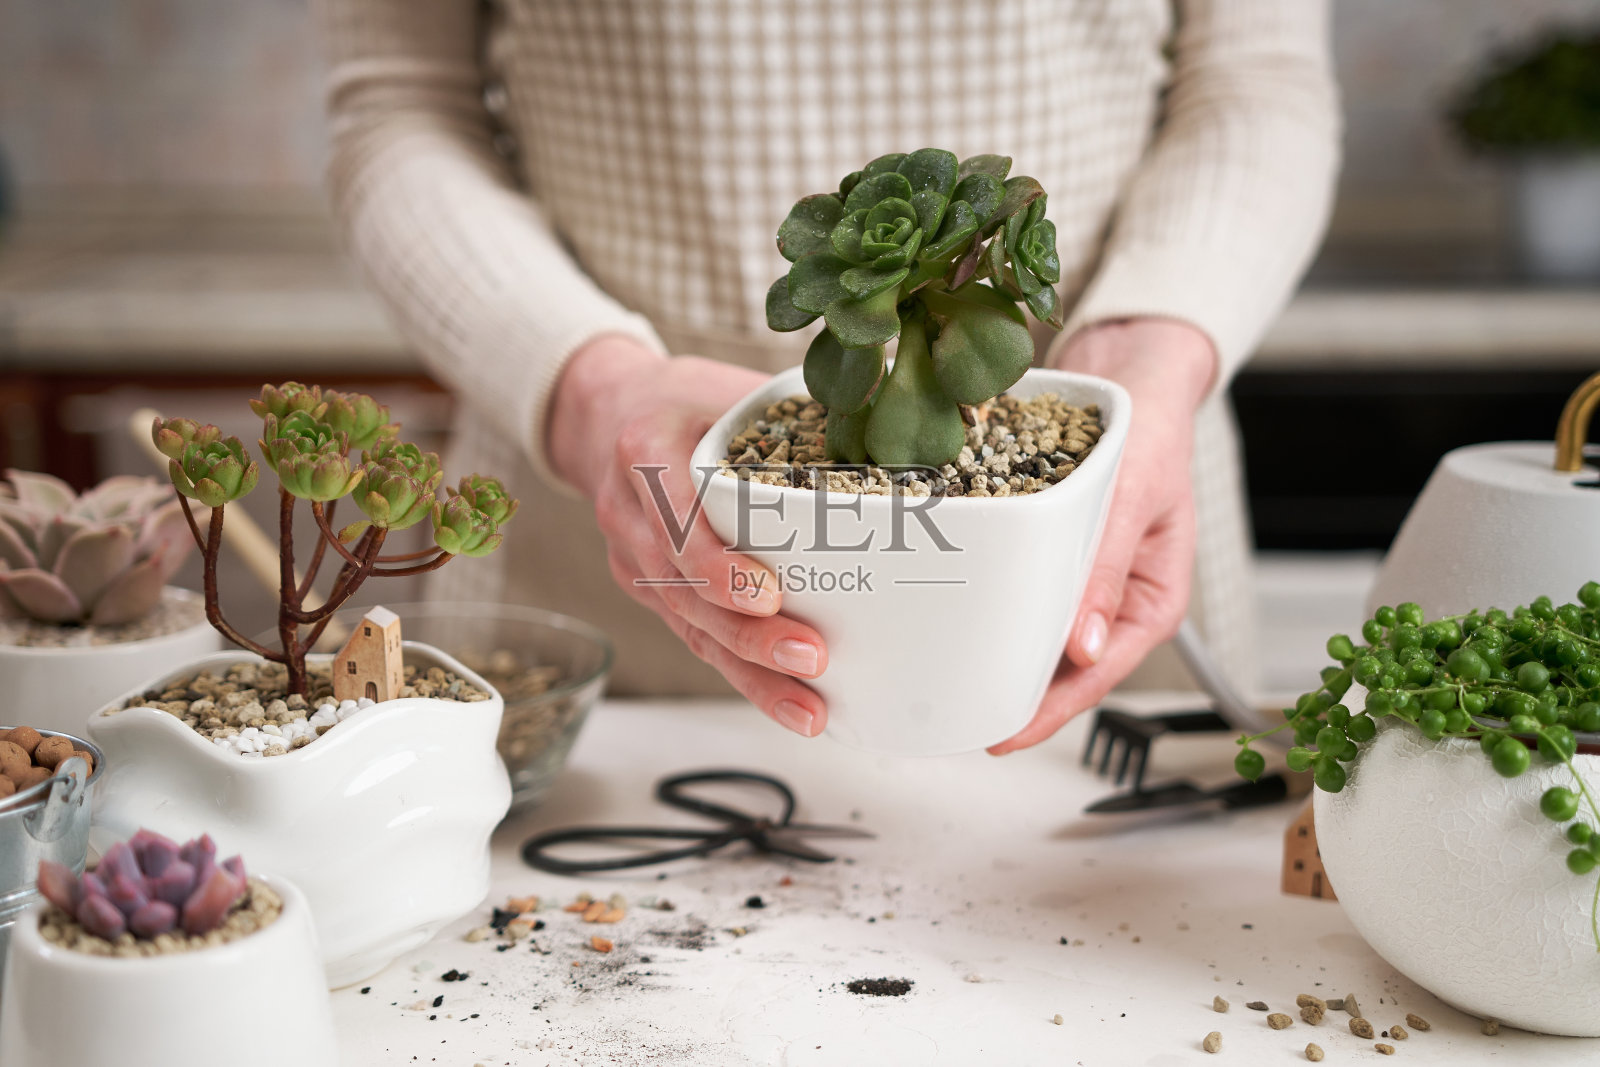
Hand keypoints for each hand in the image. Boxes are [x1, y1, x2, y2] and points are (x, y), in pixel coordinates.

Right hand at [547, 336, 829, 736]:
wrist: (608, 414)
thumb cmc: (687, 399)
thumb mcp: (728, 385)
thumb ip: (798, 406)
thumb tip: (902, 411)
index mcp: (644, 451)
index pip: (676, 520)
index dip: (719, 565)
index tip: (770, 594)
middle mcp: (629, 513)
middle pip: (686, 590)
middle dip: (750, 634)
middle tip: (813, 658)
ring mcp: (633, 560)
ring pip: (691, 627)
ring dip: (751, 674)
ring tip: (810, 709)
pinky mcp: (649, 591)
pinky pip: (696, 637)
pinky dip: (743, 675)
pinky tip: (790, 706)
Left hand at [989, 318, 1216, 753]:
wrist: (1136, 369)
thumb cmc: (1156, 429)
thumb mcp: (1136, 496)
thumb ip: (1107, 567)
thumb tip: (1085, 648)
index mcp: (1147, 601)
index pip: (1097, 673)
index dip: (1051, 711)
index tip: (1006, 735)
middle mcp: (1109, 597)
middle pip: (1058, 664)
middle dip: (1014, 694)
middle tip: (960, 717)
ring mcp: (1075, 574)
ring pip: (1032, 629)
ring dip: (995, 649)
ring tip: (947, 677)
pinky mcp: (1044, 547)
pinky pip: (1014, 583)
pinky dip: (987, 598)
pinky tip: (949, 609)